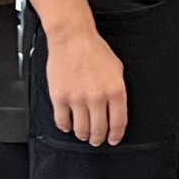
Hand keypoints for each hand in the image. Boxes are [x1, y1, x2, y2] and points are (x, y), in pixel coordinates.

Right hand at [45, 22, 127, 145]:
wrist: (72, 38)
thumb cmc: (94, 50)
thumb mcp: (117, 69)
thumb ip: (117, 91)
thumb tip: (117, 109)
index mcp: (115, 91)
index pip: (118, 123)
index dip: (116, 136)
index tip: (113, 139)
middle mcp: (97, 97)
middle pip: (99, 130)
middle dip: (98, 139)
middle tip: (96, 140)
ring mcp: (77, 99)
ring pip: (81, 130)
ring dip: (83, 135)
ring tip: (83, 134)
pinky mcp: (60, 98)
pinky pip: (62, 122)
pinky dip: (66, 127)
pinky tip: (68, 125)